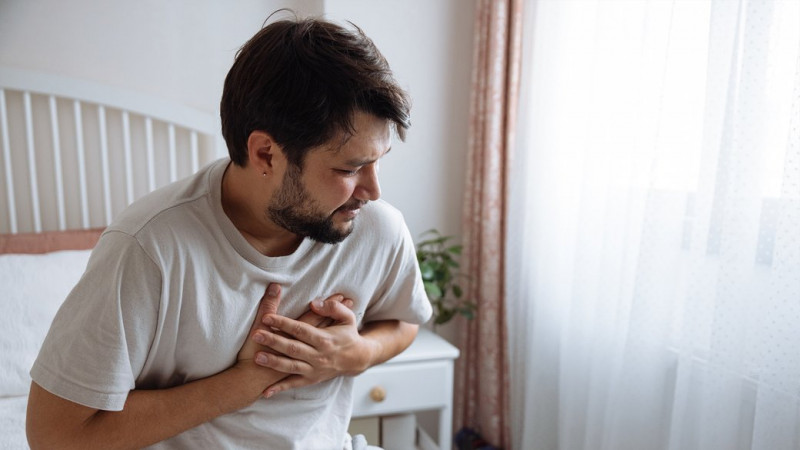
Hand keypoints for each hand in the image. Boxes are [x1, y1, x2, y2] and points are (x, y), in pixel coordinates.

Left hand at [252, 297, 373, 397]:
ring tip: (256, 358)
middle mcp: (319, 356)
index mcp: (325, 339)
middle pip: (293, 348)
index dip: (284, 323)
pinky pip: (294, 384)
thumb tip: (314, 303)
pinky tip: (265, 392)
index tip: (267, 317)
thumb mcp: (347, 317)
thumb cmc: (349, 335)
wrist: (357, 359)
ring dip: (273, 362)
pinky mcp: (312, 379)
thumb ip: (332, 308)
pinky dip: (280, 388)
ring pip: (291, 367)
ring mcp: (314, 369)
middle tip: (256, 335)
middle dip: (273, 341)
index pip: (301, 330)